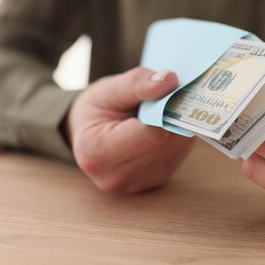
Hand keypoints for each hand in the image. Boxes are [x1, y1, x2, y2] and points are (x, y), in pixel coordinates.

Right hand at [68, 67, 193, 193]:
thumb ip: (137, 84)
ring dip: (175, 127)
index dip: (165, 110)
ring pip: (174, 150)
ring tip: (160, 113)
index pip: (150, 135)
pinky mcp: (151, 184)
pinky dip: (175, 139)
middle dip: (170, 117)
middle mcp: (113, 176)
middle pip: (164, 144)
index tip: (170, 91)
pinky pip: (176, 158)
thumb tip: (169, 81)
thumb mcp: (109, 89)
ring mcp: (134, 184)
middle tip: (166, 99)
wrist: (89, 132)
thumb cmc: (96, 108)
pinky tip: (162, 127)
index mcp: (96, 151)